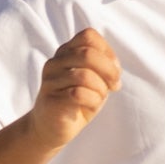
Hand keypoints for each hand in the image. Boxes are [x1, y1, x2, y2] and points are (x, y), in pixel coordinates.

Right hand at [26, 28, 120, 147]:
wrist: (52, 127)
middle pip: (88, 54)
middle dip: (109, 71)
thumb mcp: (95, 81)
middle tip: (114, 86)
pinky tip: (91, 106)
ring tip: (100, 98)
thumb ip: (104, 68)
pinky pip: (78, 94)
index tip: (114, 71)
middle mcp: (55, 62)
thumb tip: (114, 69)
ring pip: (84, 75)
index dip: (107, 52)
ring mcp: (50, 80)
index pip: (88, 36)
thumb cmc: (77, 101)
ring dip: (101, 89)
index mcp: (66, 52)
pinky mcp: (50, 99)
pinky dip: (93, 100)